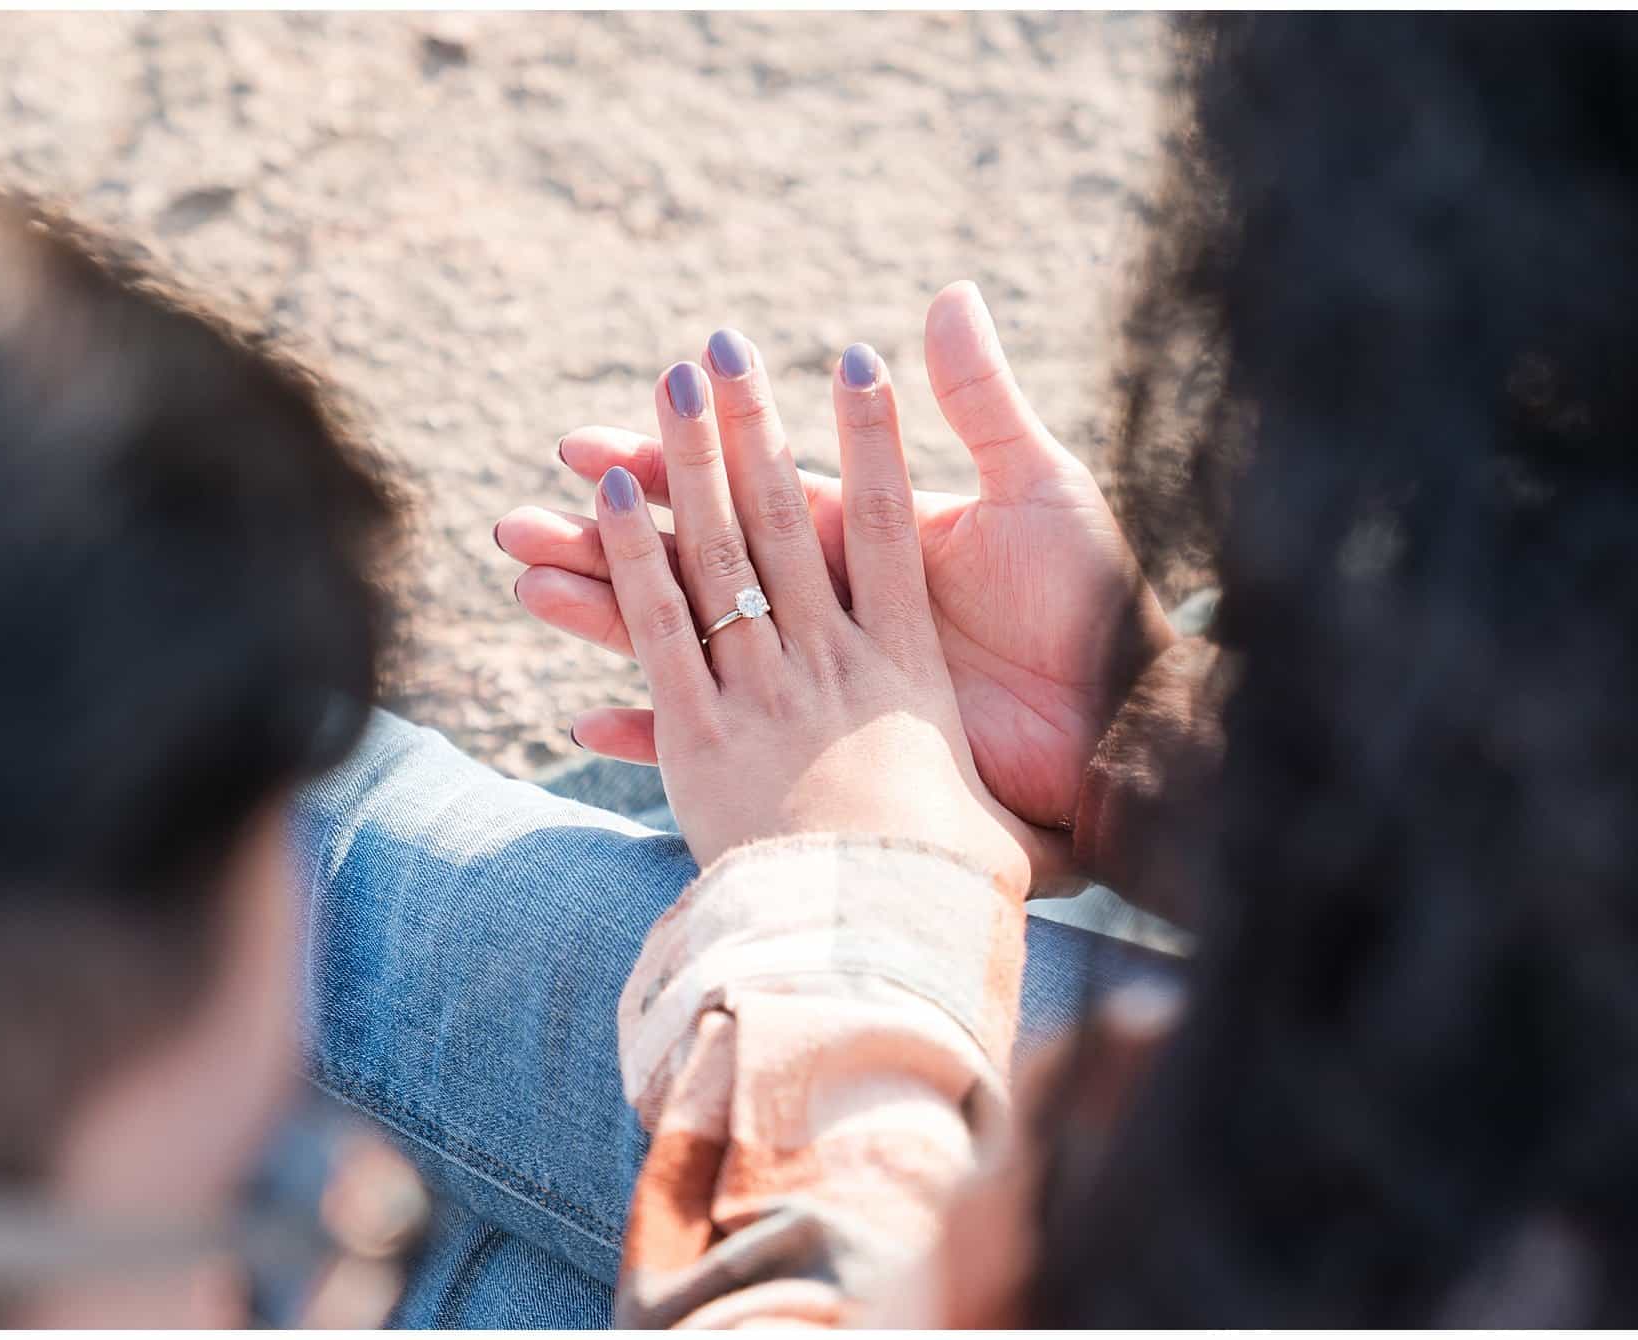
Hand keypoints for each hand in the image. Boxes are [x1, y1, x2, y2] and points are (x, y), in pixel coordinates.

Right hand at [494, 282, 1174, 836]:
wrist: (1116, 723)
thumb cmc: (1086, 605)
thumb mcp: (1036, 490)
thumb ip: (978, 401)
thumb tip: (943, 294)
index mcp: (859, 541)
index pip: (740, 493)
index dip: (664, 465)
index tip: (591, 436)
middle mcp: (822, 605)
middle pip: (692, 563)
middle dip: (602, 538)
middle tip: (520, 515)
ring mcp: (815, 679)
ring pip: (688, 646)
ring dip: (602, 622)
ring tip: (529, 595)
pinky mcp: (825, 751)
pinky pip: (727, 747)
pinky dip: (657, 738)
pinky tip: (589, 723)